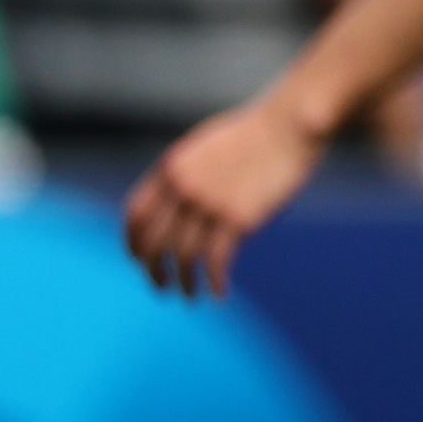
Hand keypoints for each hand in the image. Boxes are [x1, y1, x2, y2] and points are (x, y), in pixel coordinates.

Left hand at [125, 95, 327, 298]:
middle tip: (161, 287)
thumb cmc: (255, 133)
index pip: (135, 215)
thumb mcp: (207, 146)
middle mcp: (183, 187)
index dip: (133, 243)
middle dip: (153, 270)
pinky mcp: (238, 218)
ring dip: (184, 282)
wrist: (289, 125)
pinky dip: (216, 281)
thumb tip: (181, 202)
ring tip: (191, 297)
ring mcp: (209, 203)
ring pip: (183, 256)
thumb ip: (187, 173)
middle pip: (153, 241)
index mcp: (171, 167)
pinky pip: (217, 260)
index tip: (140, 261)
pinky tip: (220, 293)